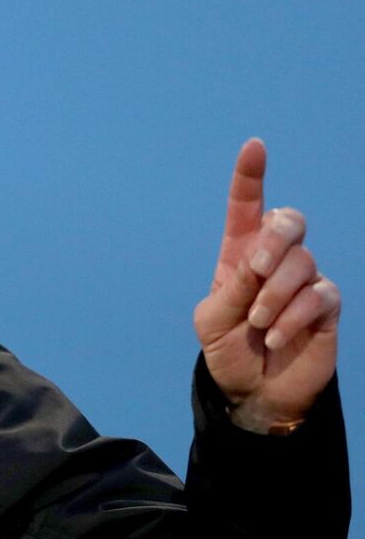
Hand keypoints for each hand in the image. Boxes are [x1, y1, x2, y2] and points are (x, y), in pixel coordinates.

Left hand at [192, 138, 339, 433]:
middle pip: (290, 221)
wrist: (252, 391)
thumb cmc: (228, 349)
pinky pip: (320, 295)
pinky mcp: (325, 306)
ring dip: (275, 294)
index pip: (247, 207)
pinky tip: (277, 338)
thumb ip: (232, 289)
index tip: (254, 146)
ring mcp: (304, 281)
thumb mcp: (213, 320)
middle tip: (254, 270)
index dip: (250, 176)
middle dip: (275, 239)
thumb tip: (256, 266)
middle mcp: (275, 260)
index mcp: (239, 254)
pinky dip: (294, 316)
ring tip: (259, 325)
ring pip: (303, 262)